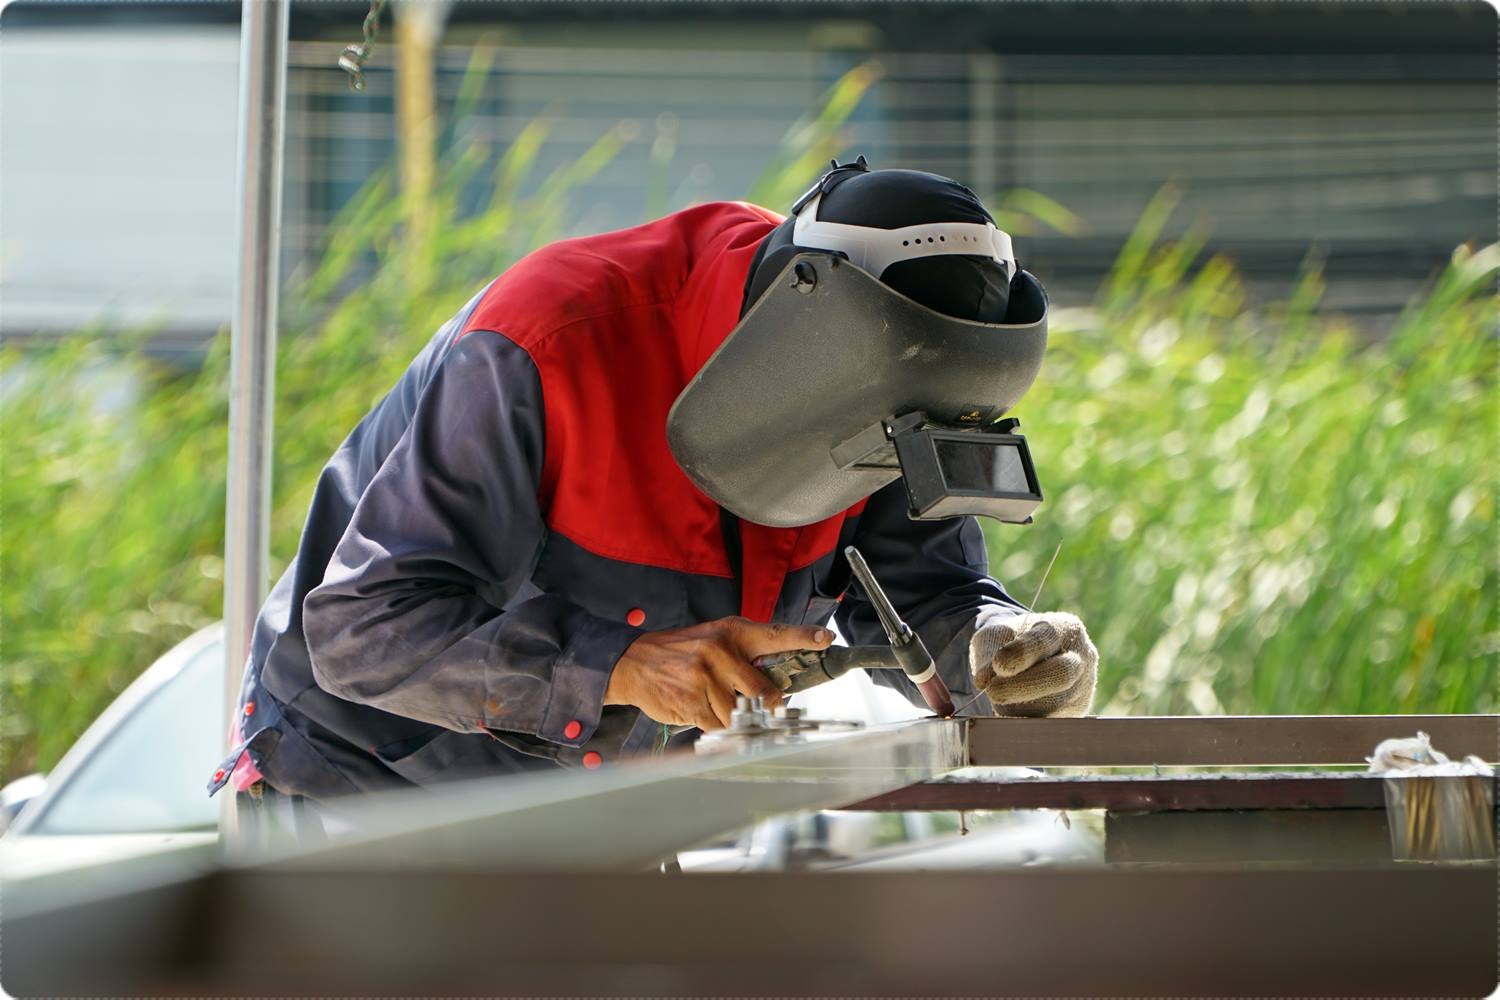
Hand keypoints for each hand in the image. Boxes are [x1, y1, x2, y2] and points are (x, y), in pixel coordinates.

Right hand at [605, 617, 831, 730]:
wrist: (633, 662)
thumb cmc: (679, 652)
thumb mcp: (711, 639)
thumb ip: (741, 654)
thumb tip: (774, 682)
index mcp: (731, 633)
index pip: (774, 634)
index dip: (803, 637)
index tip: (826, 639)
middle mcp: (721, 653)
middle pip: (763, 689)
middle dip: (769, 704)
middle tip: (771, 707)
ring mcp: (706, 680)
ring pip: (739, 713)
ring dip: (733, 716)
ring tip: (712, 701)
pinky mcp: (693, 703)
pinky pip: (718, 726)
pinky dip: (714, 725)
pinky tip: (697, 709)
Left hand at [969, 611, 1097, 717]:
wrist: (1035, 658)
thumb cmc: (1012, 643)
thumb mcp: (996, 636)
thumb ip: (989, 652)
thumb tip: (984, 680)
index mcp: (1062, 627)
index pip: (1045, 638)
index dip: (1021, 652)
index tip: (998, 664)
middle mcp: (1081, 656)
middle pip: (1061, 674)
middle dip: (1024, 686)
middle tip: (993, 692)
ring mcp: (1084, 685)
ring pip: (1057, 704)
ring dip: (1021, 707)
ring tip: (996, 700)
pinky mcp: (1079, 710)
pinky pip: (1053, 721)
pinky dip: (1026, 720)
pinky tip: (1009, 713)